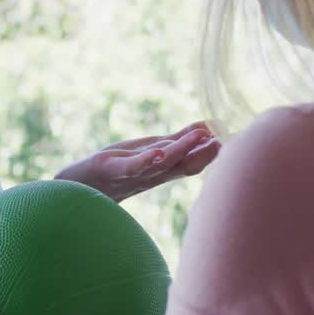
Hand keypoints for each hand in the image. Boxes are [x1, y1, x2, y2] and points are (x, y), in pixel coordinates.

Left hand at [55, 121, 220, 201]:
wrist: (77, 187)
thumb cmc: (114, 169)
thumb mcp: (149, 152)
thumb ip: (176, 142)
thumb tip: (208, 127)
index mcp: (162, 171)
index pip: (193, 162)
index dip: (214, 153)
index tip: (236, 140)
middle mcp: (151, 175)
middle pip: (184, 165)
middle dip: (206, 153)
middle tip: (227, 140)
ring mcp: (132, 174)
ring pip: (162, 164)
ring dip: (182, 151)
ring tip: (200, 137)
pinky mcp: (112, 169)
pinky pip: (132, 167)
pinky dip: (147, 161)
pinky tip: (158, 153)